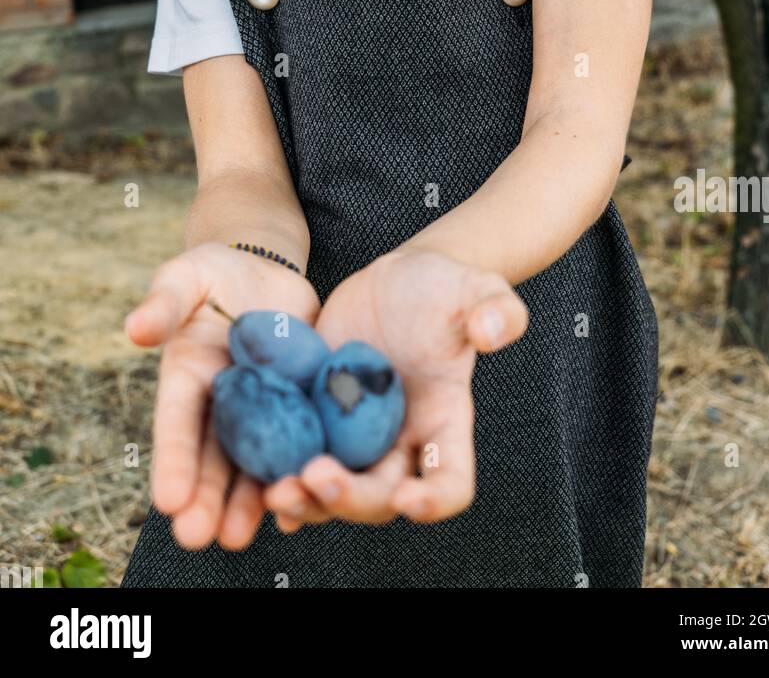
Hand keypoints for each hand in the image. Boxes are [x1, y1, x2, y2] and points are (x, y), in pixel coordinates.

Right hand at [124, 241, 320, 550]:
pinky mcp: (299, 407)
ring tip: (239, 538)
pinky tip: (299, 511)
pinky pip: (296, 447)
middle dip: (204, 499)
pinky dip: (295, 479)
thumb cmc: (215, 273)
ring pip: (252, 465)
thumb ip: (165, 301)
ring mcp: (260, 411)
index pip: (178, 422)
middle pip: (212, 458)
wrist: (265, 273)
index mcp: (186, 378)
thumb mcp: (187, 276)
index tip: (166, 500)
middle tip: (200, 538)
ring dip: (246, 503)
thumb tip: (135, 328)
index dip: (173, 460)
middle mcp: (220, 406)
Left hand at [264, 247, 528, 530]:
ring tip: (277, 490)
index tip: (408, 498)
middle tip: (315, 476)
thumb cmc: (444, 286)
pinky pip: (299, 462)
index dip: (434, 500)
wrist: (397, 279)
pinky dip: (280, 480)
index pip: (451, 482)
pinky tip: (257, 483)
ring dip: (307, 502)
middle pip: (380, 498)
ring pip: (334, 493)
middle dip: (349, 498)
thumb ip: (497, 308)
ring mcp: (355, 435)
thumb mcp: (476, 287)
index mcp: (444, 423)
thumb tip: (496, 329)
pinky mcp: (318, 418)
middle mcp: (400, 442)